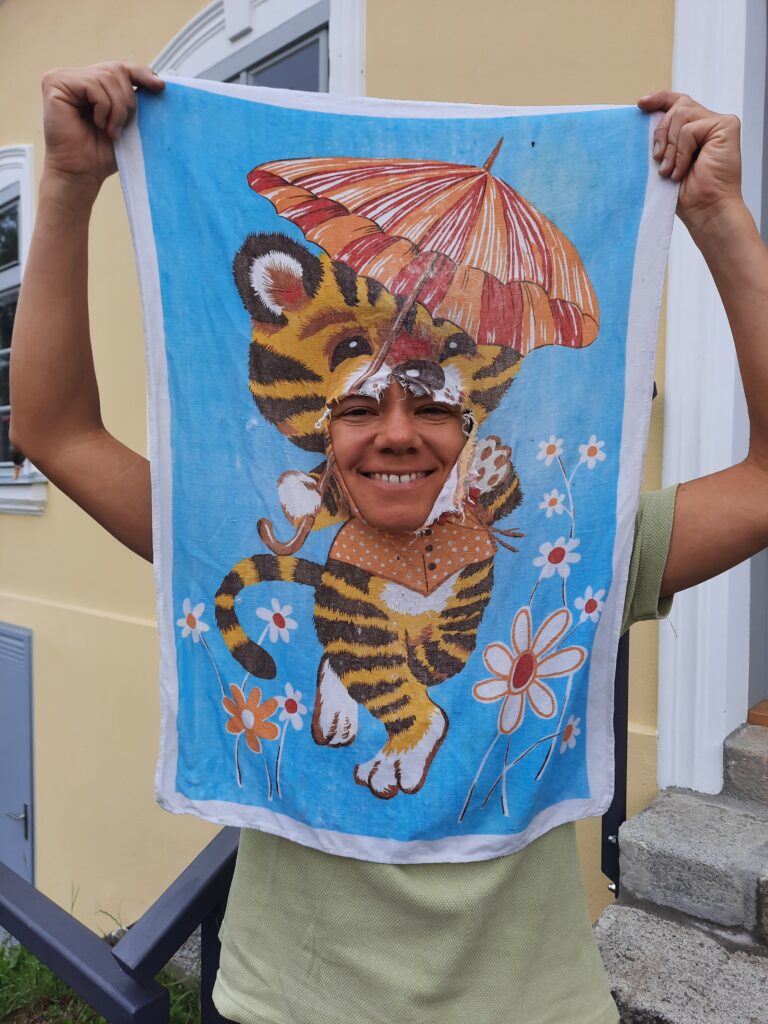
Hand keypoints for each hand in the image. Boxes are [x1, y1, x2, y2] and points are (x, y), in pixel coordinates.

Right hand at [41, 63, 163, 192]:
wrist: (82, 173)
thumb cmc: (102, 153)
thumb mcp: (126, 123)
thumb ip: (135, 101)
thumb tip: (160, 82)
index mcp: (92, 83)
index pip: (121, 68)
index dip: (142, 73)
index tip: (161, 86)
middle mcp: (76, 76)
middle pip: (117, 70)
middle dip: (128, 100)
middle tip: (123, 126)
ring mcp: (63, 78)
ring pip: (107, 77)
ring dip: (117, 109)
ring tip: (111, 131)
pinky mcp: (54, 83)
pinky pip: (93, 85)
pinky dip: (103, 107)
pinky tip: (98, 124)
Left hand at [637, 91, 742, 235]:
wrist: (705, 210)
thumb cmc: (687, 193)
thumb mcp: (666, 161)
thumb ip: (662, 139)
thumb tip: (642, 119)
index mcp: (695, 129)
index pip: (677, 102)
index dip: (659, 99)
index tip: (641, 105)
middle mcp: (708, 122)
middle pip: (677, 106)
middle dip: (661, 132)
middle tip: (657, 159)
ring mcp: (719, 123)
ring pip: (682, 115)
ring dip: (671, 147)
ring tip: (670, 171)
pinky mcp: (726, 126)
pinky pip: (690, 129)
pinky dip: (681, 152)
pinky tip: (682, 170)